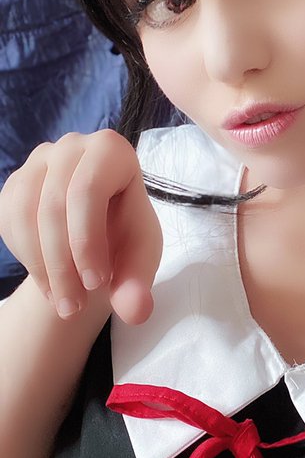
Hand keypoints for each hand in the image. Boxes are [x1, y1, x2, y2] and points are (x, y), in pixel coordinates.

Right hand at [0, 130, 162, 324]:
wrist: (96, 241)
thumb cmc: (124, 240)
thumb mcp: (139, 262)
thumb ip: (139, 285)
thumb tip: (136, 311)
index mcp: (111, 150)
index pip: (88, 190)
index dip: (86, 241)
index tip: (95, 284)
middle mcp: (71, 146)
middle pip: (53, 206)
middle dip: (62, 266)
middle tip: (74, 307)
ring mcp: (38, 162)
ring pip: (25, 216)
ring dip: (41, 268)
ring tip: (62, 303)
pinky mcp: (14, 184)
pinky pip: (9, 221)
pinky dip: (27, 259)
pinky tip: (49, 280)